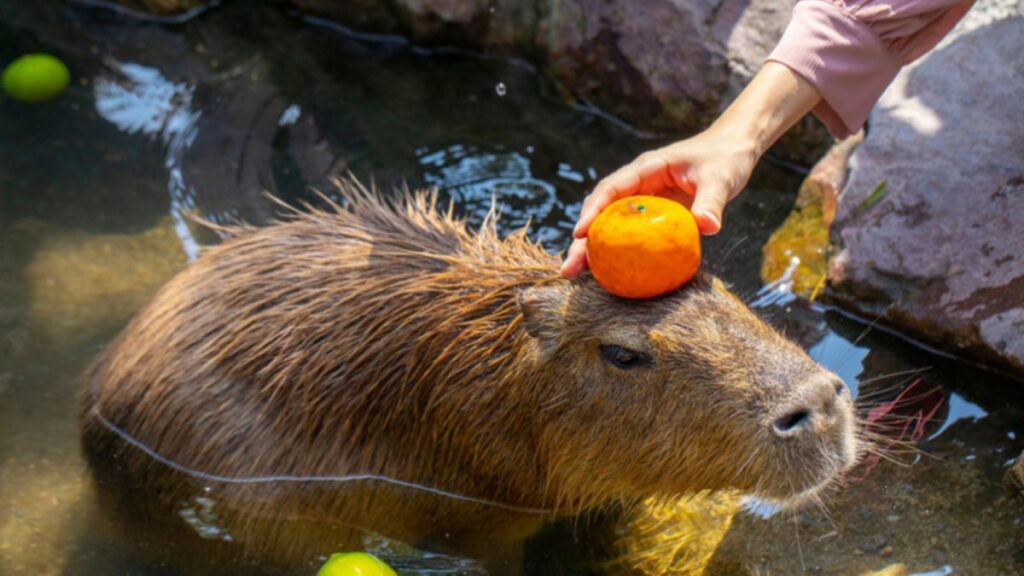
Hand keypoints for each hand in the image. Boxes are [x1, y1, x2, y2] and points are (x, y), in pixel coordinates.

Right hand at [560, 128, 757, 276]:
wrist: (731, 151)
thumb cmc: (724, 159)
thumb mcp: (720, 179)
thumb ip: (712, 202)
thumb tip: (708, 227)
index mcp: (646, 169)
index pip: (612, 188)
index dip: (593, 211)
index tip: (579, 234)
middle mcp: (638, 184)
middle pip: (601, 212)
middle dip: (582, 240)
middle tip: (569, 268)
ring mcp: (643, 201)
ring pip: (610, 226)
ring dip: (593, 250)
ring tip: (576, 276)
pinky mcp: (652, 216)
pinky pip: (630, 235)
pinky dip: (618, 253)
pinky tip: (611, 277)